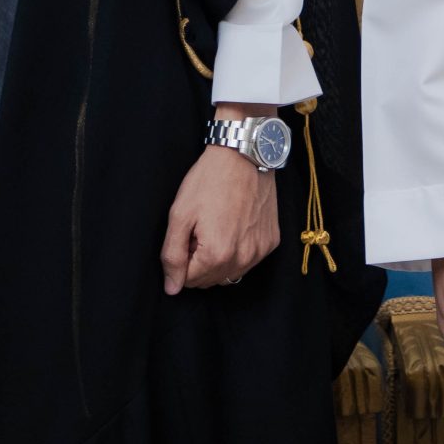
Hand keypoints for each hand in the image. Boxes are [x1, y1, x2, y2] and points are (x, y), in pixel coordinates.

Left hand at [161, 104, 279, 292]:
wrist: (244, 154)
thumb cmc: (209, 180)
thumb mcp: (180, 214)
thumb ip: (172, 256)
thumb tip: (172, 288)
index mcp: (217, 254)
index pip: (188, 281)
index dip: (182, 258)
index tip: (188, 234)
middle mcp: (242, 259)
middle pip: (209, 281)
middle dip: (199, 262)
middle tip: (201, 229)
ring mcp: (260, 251)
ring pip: (229, 274)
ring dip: (219, 259)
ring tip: (218, 226)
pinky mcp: (271, 241)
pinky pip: (248, 261)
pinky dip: (238, 250)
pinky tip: (235, 224)